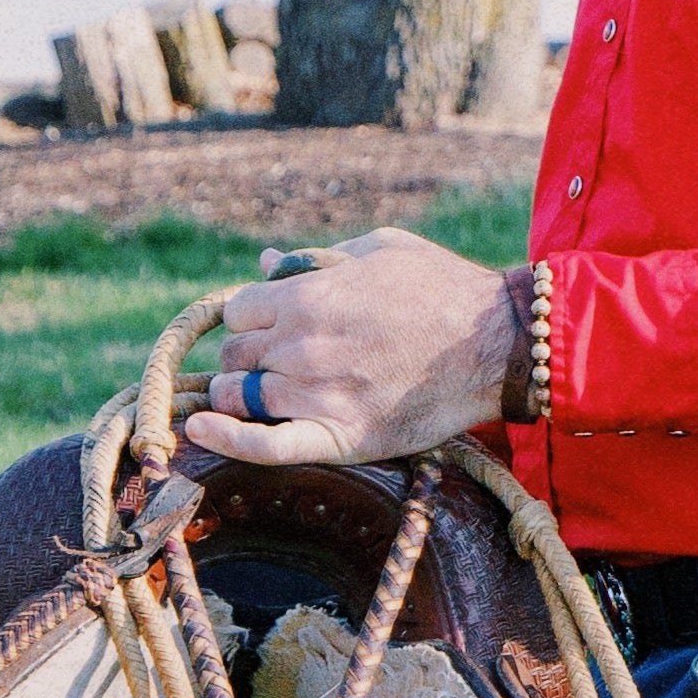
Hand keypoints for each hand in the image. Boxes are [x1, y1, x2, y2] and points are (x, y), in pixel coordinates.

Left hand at [182, 231, 533, 467]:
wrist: (496, 343)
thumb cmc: (441, 286)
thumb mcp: (378, 250)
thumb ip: (315, 260)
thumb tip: (267, 261)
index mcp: (307, 296)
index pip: (238, 312)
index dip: (249, 320)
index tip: (268, 328)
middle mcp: (301, 345)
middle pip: (234, 357)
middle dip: (245, 359)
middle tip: (272, 365)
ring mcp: (317, 393)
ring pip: (238, 398)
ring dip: (239, 397)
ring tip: (258, 396)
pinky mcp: (339, 436)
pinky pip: (265, 446)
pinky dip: (226, 440)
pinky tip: (201, 431)